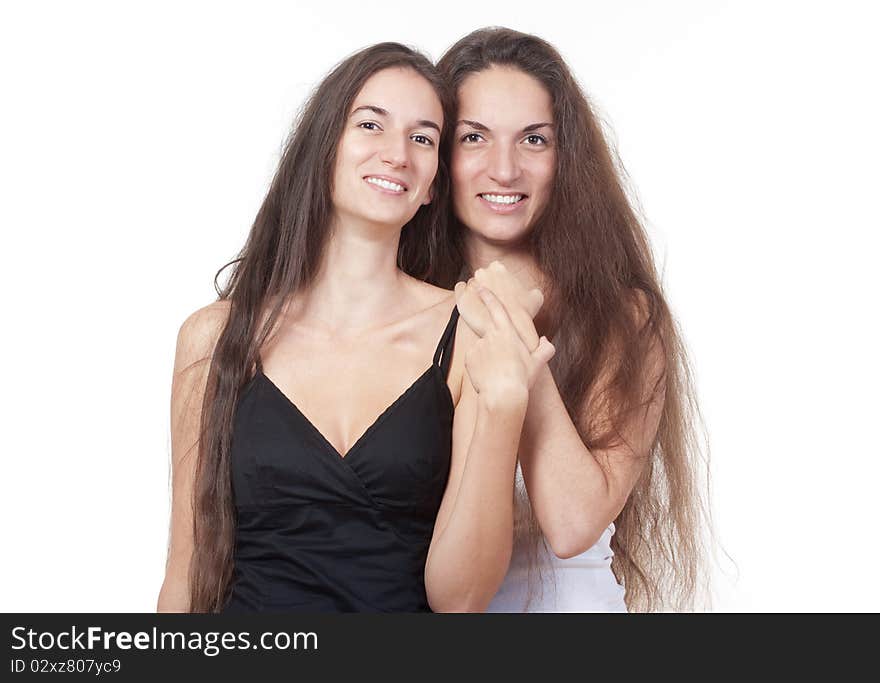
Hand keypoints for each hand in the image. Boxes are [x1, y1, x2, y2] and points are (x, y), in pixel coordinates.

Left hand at [454, 261, 543, 351]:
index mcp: (498, 267)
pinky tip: (469, 302)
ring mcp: (471, 285)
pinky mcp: (462, 298)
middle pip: (481, 276)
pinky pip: (459, 290)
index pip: (494, 270)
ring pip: (471, 284)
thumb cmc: (525, 313)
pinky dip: (463, 294)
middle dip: (485, 286)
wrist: (512, 330)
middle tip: (489, 299)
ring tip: (480, 304)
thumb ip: (532, 291)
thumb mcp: (536, 298)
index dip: (497, 281)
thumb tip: (532, 293)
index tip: (498, 291)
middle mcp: (483, 273)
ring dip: (475, 292)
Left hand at [464, 286, 554, 404]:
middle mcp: (490, 335)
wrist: (503, 395)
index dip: (487, 296)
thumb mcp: (537, 364)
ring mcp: (478, 346)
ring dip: (487, 356)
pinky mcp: (469, 358)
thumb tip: (547, 342)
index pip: (496, 308)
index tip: (480, 288)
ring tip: (496, 373)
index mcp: (508, 332)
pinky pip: (474, 359)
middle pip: (485, 326)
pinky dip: (479, 365)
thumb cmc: (522, 379)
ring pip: (482, 347)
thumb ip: (545, 350)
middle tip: (492, 343)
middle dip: (485, 327)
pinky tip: (487, 376)